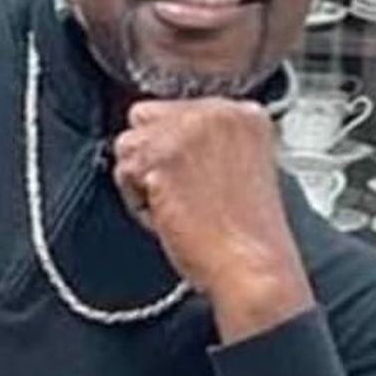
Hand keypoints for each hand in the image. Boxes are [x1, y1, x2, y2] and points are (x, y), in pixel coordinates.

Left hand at [112, 97, 312, 341]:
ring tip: (176, 206)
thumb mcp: (243, 167)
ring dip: (141, 179)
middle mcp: (216, 112)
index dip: (171, 146)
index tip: (184, 173)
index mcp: (244, 113)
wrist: (252, 267)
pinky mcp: (161, 156)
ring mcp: (187, 130)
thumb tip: (168, 137)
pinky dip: (136, 201)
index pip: (177, 108)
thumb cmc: (249, 235)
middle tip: (179, 192)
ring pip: (128, 144)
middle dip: (151, 156)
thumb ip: (210, 142)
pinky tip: (169, 217)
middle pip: (146, 117)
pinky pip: (123, 173)